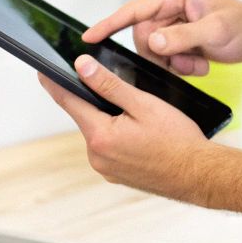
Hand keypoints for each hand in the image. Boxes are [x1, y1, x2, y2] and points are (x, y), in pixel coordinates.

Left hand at [39, 55, 219, 200]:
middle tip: (125, 96)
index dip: (54, 84)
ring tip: (141, 120)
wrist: (199, 175)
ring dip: (111, 121)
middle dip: (98, 102)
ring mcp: (106, 168)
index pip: (68, 101)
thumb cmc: (178, 142)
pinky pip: (110, 148)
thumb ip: (109, 85)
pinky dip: (119, 137)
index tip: (42, 71)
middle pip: (86, 117)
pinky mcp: (116, 175)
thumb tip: (82, 67)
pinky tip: (141, 136)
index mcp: (100, 136)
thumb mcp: (143, 104)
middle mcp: (97, 156)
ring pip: (100, 133)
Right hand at [83, 0, 241, 76]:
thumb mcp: (216, 31)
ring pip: (154, 49)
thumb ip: (182, 37)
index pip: (135, 10)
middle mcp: (172, 5)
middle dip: (161, 55)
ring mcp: (176, 22)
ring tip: (198, 65)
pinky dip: (181, 65)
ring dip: (173, 63)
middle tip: (187, 64)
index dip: (110, 24)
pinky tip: (201, 65)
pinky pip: (166, 56)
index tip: (89, 37)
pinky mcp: (181, 37)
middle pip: (143, 35)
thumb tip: (152, 42)